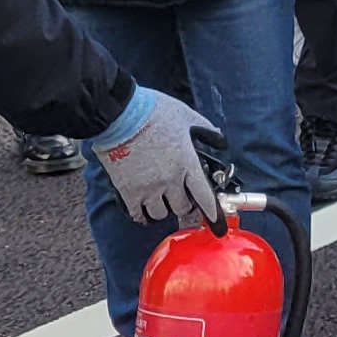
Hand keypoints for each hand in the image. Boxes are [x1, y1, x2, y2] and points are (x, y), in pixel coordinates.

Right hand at [89, 86, 226, 229]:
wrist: (119, 114)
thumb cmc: (152, 111)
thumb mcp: (186, 115)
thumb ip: (204, 128)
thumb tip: (218, 137)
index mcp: (187, 163)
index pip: (204, 197)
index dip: (212, 213)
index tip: (216, 224)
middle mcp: (170, 180)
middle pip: (183, 208)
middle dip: (185, 204)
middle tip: (182, 197)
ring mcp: (148, 188)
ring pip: (161, 214)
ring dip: (164, 209)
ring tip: (162, 199)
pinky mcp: (128, 191)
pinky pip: (138, 214)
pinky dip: (143, 214)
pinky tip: (144, 208)